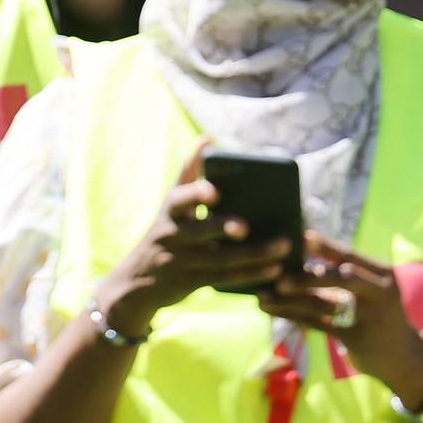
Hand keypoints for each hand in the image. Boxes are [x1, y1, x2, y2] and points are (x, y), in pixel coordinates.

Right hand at [92, 147, 295, 340]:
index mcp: (171, 209)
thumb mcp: (172, 204)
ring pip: (219, 258)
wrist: (139, 280)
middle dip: (223, 227)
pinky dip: (250, 275)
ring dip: (253, 254)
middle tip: (246, 226)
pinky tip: (274, 270)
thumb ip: (189, 172)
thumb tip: (207, 138)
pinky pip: (224, 279)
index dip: (197, 195)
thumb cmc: (167, 230)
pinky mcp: (191, 283)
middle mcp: (172, 234)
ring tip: (282, 246)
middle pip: (200, 231)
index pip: (181, 198)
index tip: (215, 192)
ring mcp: (180, 261)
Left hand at [260, 231, 422, 396]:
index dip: (325, 246)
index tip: (300, 236)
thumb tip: (303, 247)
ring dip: (291, 300)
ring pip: (324, 305)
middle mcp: (380, 293)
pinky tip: (273, 310)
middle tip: (278, 273)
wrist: (403, 358)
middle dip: (308, 275)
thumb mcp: (374, 290)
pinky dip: (293, 316)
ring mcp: (369, 317)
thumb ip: (346, 273)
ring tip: (264, 295)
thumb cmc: (381, 314)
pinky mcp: (356, 339)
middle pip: (341, 278)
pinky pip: (318, 325)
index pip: (351, 255)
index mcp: (382, 274)